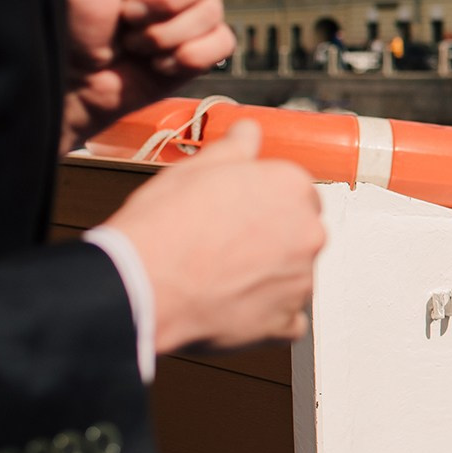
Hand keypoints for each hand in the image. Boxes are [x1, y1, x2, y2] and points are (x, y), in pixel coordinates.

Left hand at [62, 0, 231, 150]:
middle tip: (127, 13)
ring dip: (161, 34)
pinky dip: (181, 58)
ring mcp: (199, 14)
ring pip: (212, 12)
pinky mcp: (206, 50)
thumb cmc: (72, 21)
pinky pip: (219, 45)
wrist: (73, 81)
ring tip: (133, 40)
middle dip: (163, 0)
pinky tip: (156, 61)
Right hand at [102, 120, 321, 352]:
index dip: (262, 203)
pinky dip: (268, 315)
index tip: (237, 213)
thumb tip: (250, 131)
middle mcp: (309, 231)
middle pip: (300, 232)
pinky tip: (234, 307)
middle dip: (272, 238)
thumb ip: (235, 147)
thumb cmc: (165, 224)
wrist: (142, 284)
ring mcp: (300, 279)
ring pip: (294, 274)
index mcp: (292, 187)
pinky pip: (288, 319)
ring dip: (269, 276)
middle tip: (225, 244)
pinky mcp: (285, 320)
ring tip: (221, 276)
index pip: (294, 192)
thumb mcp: (197, 168)